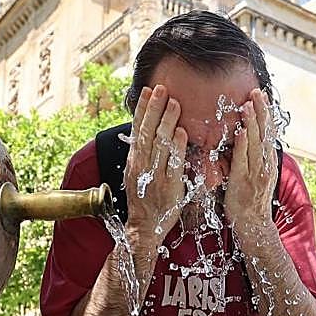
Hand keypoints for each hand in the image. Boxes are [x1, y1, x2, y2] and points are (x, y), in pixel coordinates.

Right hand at [124, 85, 187, 241]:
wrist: (144, 226)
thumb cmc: (144, 199)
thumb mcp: (138, 173)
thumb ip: (144, 154)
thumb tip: (149, 131)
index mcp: (134, 160)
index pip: (137, 130)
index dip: (142, 109)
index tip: (147, 91)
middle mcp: (142, 165)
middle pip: (147, 132)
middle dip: (154, 109)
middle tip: (162, 89)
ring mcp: (155, 176)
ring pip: (159, 145)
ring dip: (167, 122)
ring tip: (175, 104)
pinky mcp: (169, 187)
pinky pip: (173, 164)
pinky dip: (177, 148)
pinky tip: (181, 132)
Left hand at [224, 88, 279, 239]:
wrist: (253, 225)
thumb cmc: (251, 200)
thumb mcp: (257, 175)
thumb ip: (254, 158)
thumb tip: (250, 139)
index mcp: (268, 162)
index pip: (268, 132)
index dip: (265, 114)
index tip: (261, 96)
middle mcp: (265, 165)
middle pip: (264, 133)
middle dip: (261, 111)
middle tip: (256, 92)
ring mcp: (255, 173)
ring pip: (255, 144)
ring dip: (252, 123)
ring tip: (248, 105)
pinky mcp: (242, 182)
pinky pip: (242, 160)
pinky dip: (243, 145)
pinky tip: (242, 132)